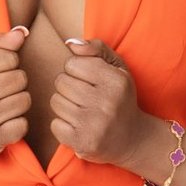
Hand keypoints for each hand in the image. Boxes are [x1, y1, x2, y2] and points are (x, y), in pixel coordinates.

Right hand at [0, 26, 32, 161]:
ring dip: (20, 103)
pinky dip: (19, 124)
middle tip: (4, 91)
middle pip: (19, 79)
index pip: (9, 57)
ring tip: (5, 105)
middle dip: (17, 83)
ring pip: (24, 101)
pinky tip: (6, 122)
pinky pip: (22, 125)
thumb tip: (21, 32)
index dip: (10, 64)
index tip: (0, 72)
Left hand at [50, 37, 146, 167]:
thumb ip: (96, 48)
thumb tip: (69, 43)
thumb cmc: (120, 97)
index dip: (76, 70)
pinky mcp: (82, 142)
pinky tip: (78, 125)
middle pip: (61, 82)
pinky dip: (62, 125)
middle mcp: (106, 103)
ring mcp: (94, 125)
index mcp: (115, 81)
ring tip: (82, 110)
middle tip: (84, 96)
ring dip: (64, 105)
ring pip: (55, 102)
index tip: (89, 80)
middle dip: (68, 87)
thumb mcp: (117, 68)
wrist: (132, 138)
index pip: (72, 64)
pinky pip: (54, 124)